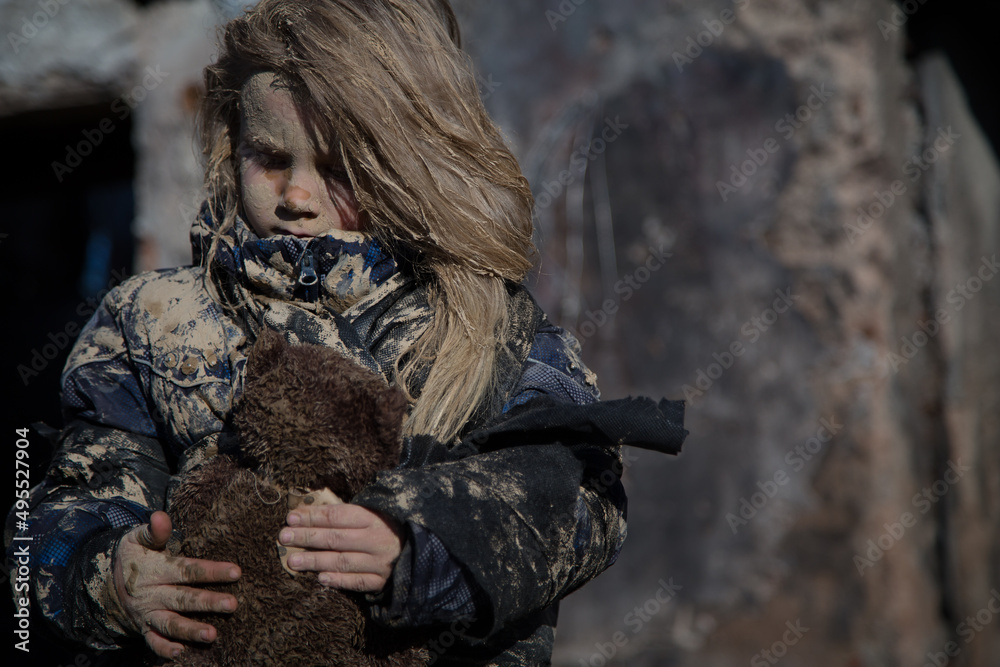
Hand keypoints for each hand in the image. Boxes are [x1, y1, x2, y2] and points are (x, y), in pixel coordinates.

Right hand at [109, 511, 240, 658]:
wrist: (109, 581)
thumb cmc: (135, 556)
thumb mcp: (138, 540)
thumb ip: (154, 531)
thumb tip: (161, 516)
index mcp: (154, 570)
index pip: (186, 569)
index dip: (210, 571)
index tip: (236, 572)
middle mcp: (151, 594)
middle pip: (182, 599)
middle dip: (207, 603)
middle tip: (232, 604)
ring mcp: (148, 613)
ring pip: (170, 624)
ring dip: (190, 631)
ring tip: (212, 635)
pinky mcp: (145, 628)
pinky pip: (153, 642)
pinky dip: (164, 649)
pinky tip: (182, 653)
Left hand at [278, 504, 402, 591]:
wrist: (419, 549)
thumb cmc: (388, 527)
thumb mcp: (374, 512)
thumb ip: (347, 513)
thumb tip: (310, 512)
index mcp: (374, 518)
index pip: (337, 516)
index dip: (313, 517)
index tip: (291, 517)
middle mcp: (376, 540)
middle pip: (335, 538)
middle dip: (307, 537)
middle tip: (284, 537)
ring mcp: (379, 562)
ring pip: (342, 561)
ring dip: (315, 561)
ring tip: (292, 561)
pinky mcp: (381, 581)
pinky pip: (356, 582)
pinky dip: (338, 580)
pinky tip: (320, 578)